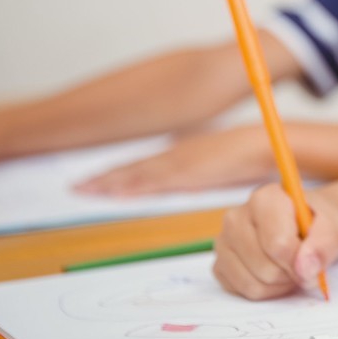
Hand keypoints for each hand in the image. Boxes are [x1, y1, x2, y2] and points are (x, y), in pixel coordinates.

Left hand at [74, 126, 274, 195]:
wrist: (261, 144)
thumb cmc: (245, 153)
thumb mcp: (218, 165)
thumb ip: (200, 172)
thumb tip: (189, 182)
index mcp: (181, 152)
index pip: (143, 164)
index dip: (118, 172)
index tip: (95, 180)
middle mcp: (175, 155)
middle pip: (134, 168)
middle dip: (105, 178)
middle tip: (77, 188)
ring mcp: (179, 162)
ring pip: (138, 174)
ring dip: (111, 182)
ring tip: (85, 191)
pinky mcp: (187, 173)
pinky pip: (155, 182)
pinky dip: (135, 187)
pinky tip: (118, 194)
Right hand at [213, 183, 337, 299]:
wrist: (310, 227)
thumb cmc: (319, 224)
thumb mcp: (334, 227)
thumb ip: (325, 244)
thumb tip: (305, 268)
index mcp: (264, 198)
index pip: (278, 244)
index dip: (301, 261)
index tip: (314, 260)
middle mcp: (237, 217)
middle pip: (265, 268)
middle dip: (291, 273)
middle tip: (304, 263)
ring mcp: (224, 242)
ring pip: (253, 284)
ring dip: (280, 284)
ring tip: (291, 267)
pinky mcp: (221, 264)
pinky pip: (243, 292)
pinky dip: (266, 291)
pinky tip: (276, 273)